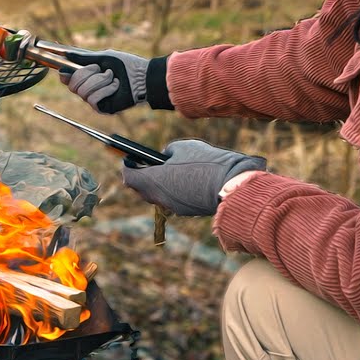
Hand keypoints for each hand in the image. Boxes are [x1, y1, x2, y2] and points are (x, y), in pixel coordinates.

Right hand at [58, 48, 149, 113]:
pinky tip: (116, 86)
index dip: (65, 74)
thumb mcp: (103, 57)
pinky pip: (93, 99)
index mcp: (88, 77)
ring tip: (113, 78)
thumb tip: (66, 54)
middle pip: (72, 85)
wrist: (142, 76)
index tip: (67, 69)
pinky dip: (105, 90)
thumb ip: (83, 57)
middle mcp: (89, 89)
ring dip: (100, 81)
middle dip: (86, 74)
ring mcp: (95, 99)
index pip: (68, 79)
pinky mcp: (103, 108)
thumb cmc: (126, 65)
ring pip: (83, 92)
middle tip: (100, 69)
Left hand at [121, 139, 265, 215]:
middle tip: (147, 163)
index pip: (128, 176)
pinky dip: (173, 190)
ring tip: (166, 170)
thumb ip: (168, 153)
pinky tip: (182, 180)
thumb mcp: (183, 147)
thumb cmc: (206, 162)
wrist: (232, 184)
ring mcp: (173, 207)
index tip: (129, 158)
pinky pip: (173, 200)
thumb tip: (165, 157)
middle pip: (141, 188)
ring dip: (158, 184)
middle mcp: (159, 197)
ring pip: (158, 195)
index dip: (128, 165)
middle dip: (142, 175)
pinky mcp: (187, 211)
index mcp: (152, 181)